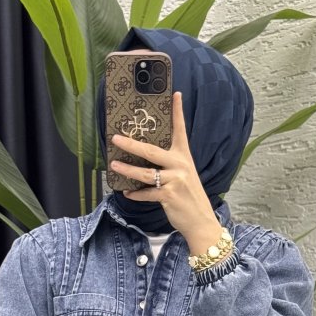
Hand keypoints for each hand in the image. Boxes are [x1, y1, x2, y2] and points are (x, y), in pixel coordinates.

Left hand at [110, 90, 223, 254]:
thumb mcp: (184, 176)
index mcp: (184, 157)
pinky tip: (127, 192)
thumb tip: (147, 160)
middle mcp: (180, 165)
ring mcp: (174, 181)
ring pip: (145, 173)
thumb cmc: (189, 198)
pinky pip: (147, 193)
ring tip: (114, 165)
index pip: (180, 130)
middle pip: (151, 151)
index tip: (174, 94)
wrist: (201, 222)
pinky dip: (136, 194)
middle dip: (131, 144)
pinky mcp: (169, 196)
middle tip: (116, 138)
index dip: (177, 111)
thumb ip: (170, 166)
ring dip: (127, 169)